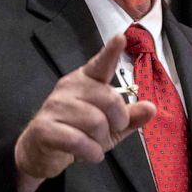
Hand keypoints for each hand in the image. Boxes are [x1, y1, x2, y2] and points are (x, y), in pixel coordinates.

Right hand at [14, 34, 155, 182]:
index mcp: (86, 81)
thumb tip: (151, 107)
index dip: (111, 52)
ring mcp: (54, 106)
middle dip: (117, 121)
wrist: (41, 152)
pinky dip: (91, 152)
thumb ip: (130, 117)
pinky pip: (79, 140)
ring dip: (101, 140)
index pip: (101, 64)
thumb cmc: (78, 133)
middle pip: (109, 99)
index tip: (120, 37)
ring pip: (96, 122)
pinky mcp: (44, 128)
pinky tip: (89, 154)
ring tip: (94, 143)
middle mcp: (69, 88)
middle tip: (108, 131)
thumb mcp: (111, 127)